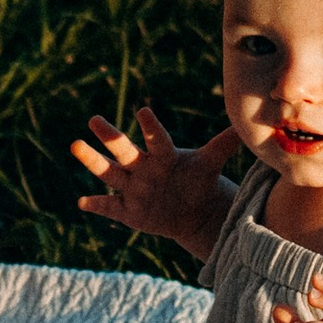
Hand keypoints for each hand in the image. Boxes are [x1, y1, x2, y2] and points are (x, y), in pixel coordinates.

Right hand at [70, 105, 232, 258]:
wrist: (192, 211)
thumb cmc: (199, 181)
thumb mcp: (210, 163)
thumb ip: (224, 144)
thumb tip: (247, 124)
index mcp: (163, 154)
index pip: (157, 139)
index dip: (151, 128)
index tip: (144, 112)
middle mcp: (143, 167)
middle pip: (124, 151)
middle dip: (109, 137)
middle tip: (94, 119)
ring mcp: (133, 188)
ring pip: (110, 174)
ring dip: (93, 161)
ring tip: (75, 145)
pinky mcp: (127, 210)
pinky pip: (109, 207)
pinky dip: (96, 205)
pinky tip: (82, 202)